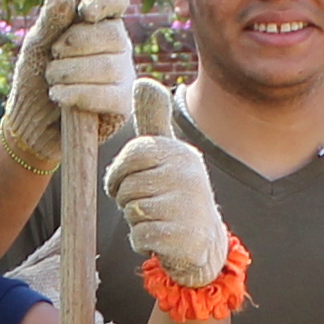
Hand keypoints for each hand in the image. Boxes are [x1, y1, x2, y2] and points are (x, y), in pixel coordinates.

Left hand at [0, 0, 138, 163]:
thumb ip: (50, 20)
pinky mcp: (123, 104)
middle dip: (75, 45)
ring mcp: (124, 74)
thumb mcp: (36, 46)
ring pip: (108, 66)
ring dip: (69, 72)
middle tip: (53, 55)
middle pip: (113, 33)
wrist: (31, 123)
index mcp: (98, 22)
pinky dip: (79, 94)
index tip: (84, 11)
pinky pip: (109, 95)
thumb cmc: (35, 78)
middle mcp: (118, 45)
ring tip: (51, 80)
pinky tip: (60, 96)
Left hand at [105, 84, 232, 286]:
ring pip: (132, 211)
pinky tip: (161, 238)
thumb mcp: (167, 154)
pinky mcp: (183, 235)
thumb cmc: (174, 193)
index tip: (127, 183)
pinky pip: (140, 235)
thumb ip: (153, 120)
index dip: (119, 173)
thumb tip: (143, 81)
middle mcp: (188, 174)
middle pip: (127, 185)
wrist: (204, 242)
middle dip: (128, 200)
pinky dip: (143, 242)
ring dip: (137, 221)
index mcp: (180, 152)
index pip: (133, 154)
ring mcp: (187, 205)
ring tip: (159, 219)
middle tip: (150, 205)